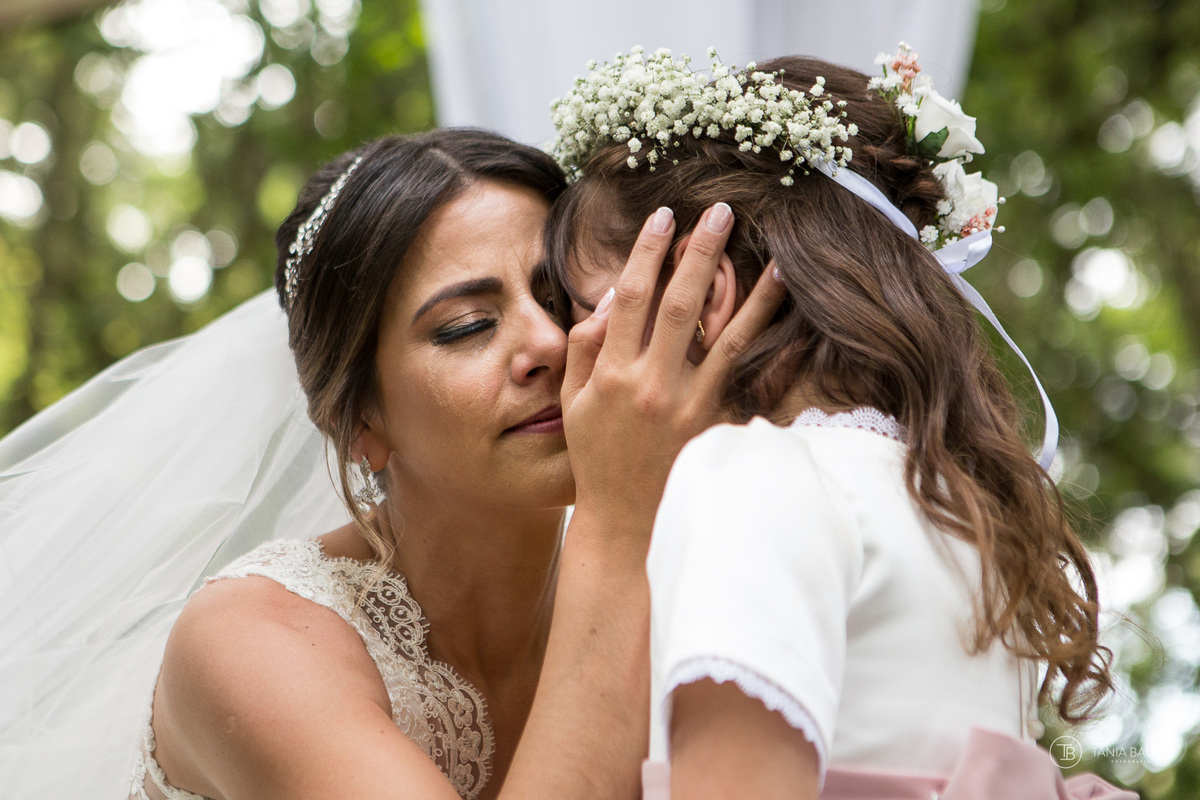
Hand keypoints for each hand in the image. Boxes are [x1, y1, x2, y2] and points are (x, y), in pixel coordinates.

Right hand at [562, 203, 785, 539]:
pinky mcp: (713, 420)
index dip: (646, 252)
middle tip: (717, 211)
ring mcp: (685, 403)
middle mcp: (648, 384)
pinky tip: (779, 306)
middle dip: (697, 252)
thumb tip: (608, 299)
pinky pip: (740, 368)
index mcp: (609, 375)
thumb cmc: (596, 459)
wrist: (626, 521)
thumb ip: (584, 348)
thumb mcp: (572, 404)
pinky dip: (761, 334)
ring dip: (741, 285)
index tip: (662, 218)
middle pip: (677, 302)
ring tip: (761, 247)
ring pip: (719, 331)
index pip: (629, 298)